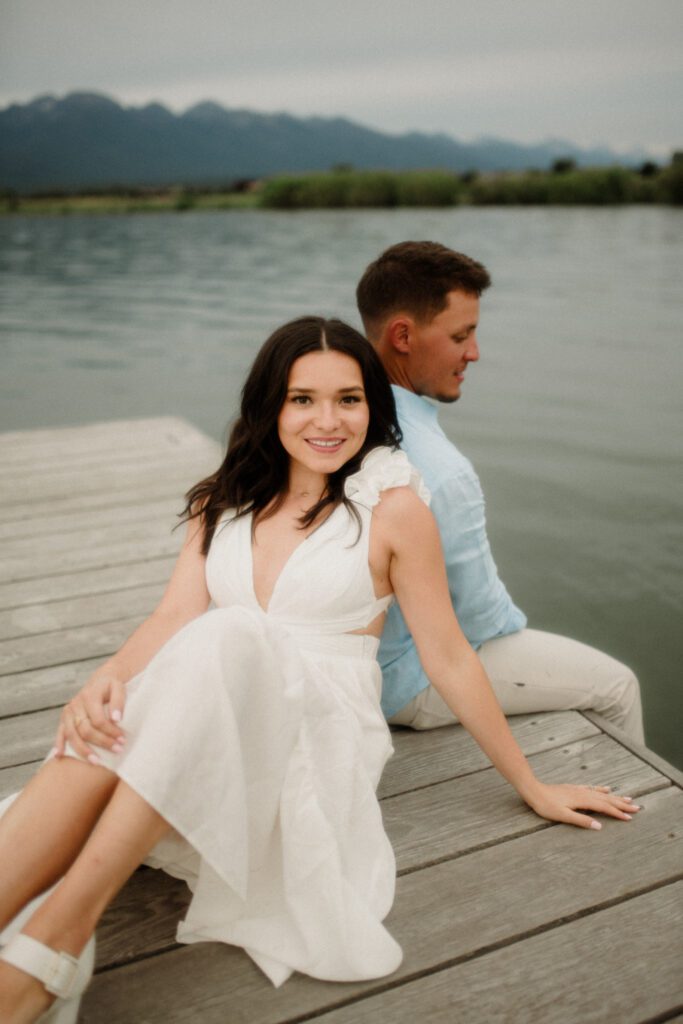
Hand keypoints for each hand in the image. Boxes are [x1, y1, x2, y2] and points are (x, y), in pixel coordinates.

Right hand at [54, 672, 126, 763]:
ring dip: (84, 750)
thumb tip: (116, 719)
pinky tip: (60, 756)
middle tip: (118, 750)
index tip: (123, 740)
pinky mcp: (64, 718)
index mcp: (89, 696)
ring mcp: (68, 712)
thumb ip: (118, 701)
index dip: (110, 732)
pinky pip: (60, 732)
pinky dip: (59, 744)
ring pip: (72, 735)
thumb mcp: (118, 687)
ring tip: (96, 762)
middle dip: (102, 742)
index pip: (98, 720)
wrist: (100, 681)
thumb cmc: (111, 686)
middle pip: (86, 730)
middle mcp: (75, 704)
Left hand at [524, 782, 640, 829]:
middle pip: (606, 799)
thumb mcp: (563, 815)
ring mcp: (579, 790)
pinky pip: (593, 789)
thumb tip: (599, 826)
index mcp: (583, 801)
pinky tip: (606, 789)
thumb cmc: (546, 805)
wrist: (534, 790)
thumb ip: (581, 820)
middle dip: (622, 804)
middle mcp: (584, 793)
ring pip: (602, 794)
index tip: (630, 817)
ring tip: (627, 798)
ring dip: (615, 797)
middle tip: (637, 808)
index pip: (604, 807)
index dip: (617, 813)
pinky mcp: (574, 789)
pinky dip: (602, 790)